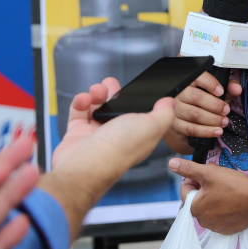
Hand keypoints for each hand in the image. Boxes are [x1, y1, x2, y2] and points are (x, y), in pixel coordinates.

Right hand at [38, 94, 175, 236]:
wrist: (86, 164)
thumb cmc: (119, 148)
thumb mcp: (152, 126)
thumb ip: (164, 113)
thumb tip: (169, 103)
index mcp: (139, 135)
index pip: (141, 114)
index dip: (139, 100)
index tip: (136, 87)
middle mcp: (118, 136)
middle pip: (117, 108)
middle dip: (114, 92)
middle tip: (110, 84)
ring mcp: (97, 135)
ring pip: (97, 107)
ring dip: (97, 94)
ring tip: (97, 91)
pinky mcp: (78, 134)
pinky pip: (79, 112)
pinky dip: (81, 102)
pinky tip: (84, 100)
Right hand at [166, 71, 241, 151]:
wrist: (186, 117)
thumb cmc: (203, 100)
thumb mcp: (216, 92)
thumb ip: (228, 88)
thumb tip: (237, 88)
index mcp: (188, 80)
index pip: (198, 77)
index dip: (210, 84)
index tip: (221, 92)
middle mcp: (179, 93)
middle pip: (197, 97)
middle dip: (215, 105)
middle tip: (226, 110)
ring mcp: (175, 109)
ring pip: (194, 114)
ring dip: (213, 120)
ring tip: (224, 121)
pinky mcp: (175, 125)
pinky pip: (191, 129)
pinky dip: (206, 131)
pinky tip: (216, 131)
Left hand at [168, 157, 247, 233]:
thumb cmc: (233, 185)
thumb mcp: (209, 172)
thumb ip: (188, 168)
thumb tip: (171, 164)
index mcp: (194, 208)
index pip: (186, 189)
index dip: (195, 178)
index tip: (208, 173)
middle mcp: (202, 221)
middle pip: (197, 199)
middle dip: (205, 188)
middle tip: (219, 180)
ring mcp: (216, 227)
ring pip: (209, 207)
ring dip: (214, 198)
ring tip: (227, 190)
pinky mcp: (227, 229)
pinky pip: (220, 216)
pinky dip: (224, 208)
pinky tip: (232, 200)